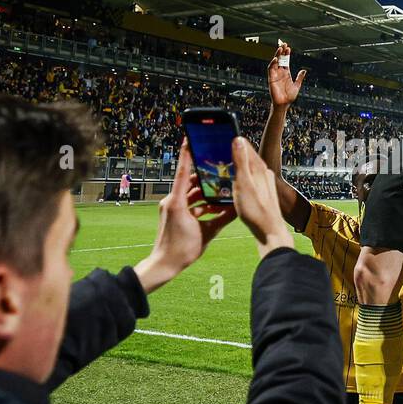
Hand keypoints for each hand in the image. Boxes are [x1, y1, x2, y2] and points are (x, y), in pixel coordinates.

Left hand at [137, 139, 234, 292]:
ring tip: (222, 190)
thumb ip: (221, 219)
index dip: (187, 154)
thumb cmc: (181, 249)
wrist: (165, 264)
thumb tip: (237, 209)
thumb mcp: (206, 233)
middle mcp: (173, 201)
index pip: (183, 171)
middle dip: (206, 177)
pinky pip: (190, 205)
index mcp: (176, 201)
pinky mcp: (175, 215)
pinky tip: (216, 206)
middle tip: (219, 169)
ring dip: (206, 193)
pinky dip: (202, 204)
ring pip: (192, 194)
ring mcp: (173, 208)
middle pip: (190, 182)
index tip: (189, 138)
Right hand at [230, 136, 294, 257]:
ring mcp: (265, 182)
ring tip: (223, 163)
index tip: (220, 132)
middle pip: (246, 156)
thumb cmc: (256, 210)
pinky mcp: (263, 192)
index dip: (231, 138)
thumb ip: (240, 162)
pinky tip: (234, 182)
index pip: (244, 145)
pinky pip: (249, 178)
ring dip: (236, 164)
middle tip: (217, 147)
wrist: (270, 231)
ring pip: (248, 168)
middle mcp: (264, 172)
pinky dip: (240, 176)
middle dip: (233, 151)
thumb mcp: (244, 184)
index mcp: (259, 167)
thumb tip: (238, 139)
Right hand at [267, 42, 306, 107]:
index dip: (287, 54)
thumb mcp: (297, 85)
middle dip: (282, 52)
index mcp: (286, 73)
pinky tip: (275, 59)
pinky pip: (270, 69)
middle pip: (280, 60)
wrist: (284, 104)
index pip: (286, 61)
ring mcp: (275, 75)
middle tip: (284, 44)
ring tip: (280, 48)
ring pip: (275, 62)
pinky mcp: (271, 79)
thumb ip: (299, 78)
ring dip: (277, 55)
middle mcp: (280, 73)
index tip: (288, 47)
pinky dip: (272, 64)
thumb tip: (304, 70)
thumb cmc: (289, 97)